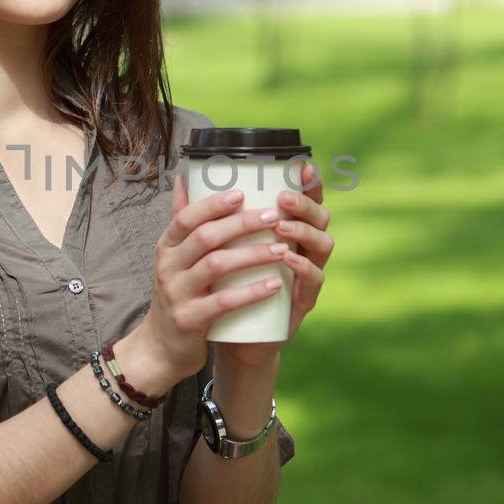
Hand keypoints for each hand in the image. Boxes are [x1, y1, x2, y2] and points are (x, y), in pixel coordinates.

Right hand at [137, 172, 306, 384]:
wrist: (161, 347)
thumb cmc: (178, 295)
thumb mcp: (173, 258)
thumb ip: (182, 221)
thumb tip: (186, 177)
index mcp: (166, 247)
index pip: (186, 217)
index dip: (214, 204)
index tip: (243, 193)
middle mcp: (167, 267)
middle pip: (206, 237)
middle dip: (242, 224)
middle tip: (273, 217)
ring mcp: (177, 294)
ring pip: (217, 266)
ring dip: (253, 255)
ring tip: (282, 249)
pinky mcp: (190, 320)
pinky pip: (224, 302)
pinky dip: (251, 292)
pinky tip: (274, 285)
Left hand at [214, 159, 332, 372]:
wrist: (229, 338)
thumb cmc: (223, 287)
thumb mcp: (211, 248)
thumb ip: (199, 217)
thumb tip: (181, 180)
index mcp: (286, 230)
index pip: (306, 200)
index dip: (310, 182)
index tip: (300, 165)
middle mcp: (302, 249)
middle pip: (320, 217)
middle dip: (304, 203)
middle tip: (281, 198)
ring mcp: (305, 275)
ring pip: (322, 245)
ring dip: (303, 231)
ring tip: (279, 226)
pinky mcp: (302, 302)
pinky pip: (313, 280)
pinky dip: (302, 267)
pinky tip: (287, 258)